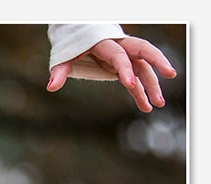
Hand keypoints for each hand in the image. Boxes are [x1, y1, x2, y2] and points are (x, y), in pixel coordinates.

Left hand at [47, 36, 176, 112]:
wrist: (79, 37)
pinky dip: (141, 92)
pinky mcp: (126, 66)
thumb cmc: (71, 48)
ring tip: (158, 104)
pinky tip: (147, 107)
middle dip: (158, 61)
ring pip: (144, 68)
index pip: (118, 55)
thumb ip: (59, 71)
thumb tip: (51, 87)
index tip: (130, 84)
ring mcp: (125, 56)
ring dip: (152, 85)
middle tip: (171, 73)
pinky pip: (137, 79)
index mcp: (104, 43)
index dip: (124, 68)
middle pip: (143, 51)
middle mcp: (120, 47)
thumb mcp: (63, 58)